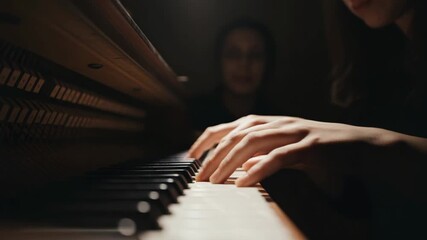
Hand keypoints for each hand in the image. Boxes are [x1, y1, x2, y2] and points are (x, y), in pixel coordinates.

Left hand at [188, 115, 387, 186]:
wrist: (360, 145)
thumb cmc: (322, 149)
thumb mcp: (288, 149)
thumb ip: (265, 154)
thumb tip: (242, 166)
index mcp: (271, 122)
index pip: (231, 126)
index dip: (208, 138)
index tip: (191, 155)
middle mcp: (278, 122)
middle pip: (236, 134)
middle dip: (213, 156)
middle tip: (198, 176)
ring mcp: (294, 132)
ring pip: (252, 142)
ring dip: (229, 162)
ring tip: (214, 181)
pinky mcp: (309, 146)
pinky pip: (278, 157)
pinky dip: (259, 169)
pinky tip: (244, 183)